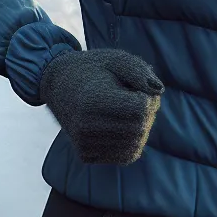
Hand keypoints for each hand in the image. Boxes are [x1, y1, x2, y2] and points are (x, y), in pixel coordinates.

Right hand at [38, 48, 163, 164]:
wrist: (57, 83)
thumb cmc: (93, 69)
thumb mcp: (116, 59)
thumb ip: (140, 71)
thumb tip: (159, 91)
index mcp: (92, 100)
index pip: (141, 110)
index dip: (149, 98)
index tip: (138, 89)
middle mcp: (86, 126)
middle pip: (140, 129)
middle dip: (147, 114)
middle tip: (135, 98)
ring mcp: (84, 143)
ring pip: (135, 146)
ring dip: (140, 129)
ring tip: (127, 111)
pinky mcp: (86, 155)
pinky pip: (125, 157)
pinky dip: (131, 142)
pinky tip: (121, 125)